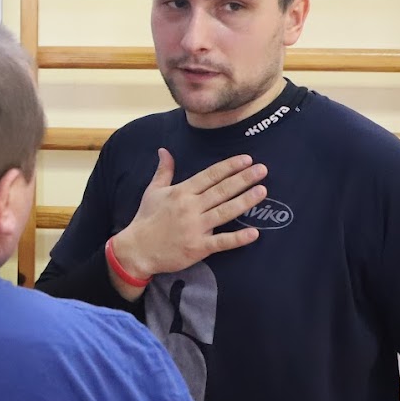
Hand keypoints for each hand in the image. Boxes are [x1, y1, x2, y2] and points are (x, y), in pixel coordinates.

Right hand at [108, 149, 266, 297]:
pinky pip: (221, 242)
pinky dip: (238, 238)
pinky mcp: (198, 248)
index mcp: (181, 192)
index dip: (229, 166)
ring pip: (225, 211)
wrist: (136, 250)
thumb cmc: (146, 219)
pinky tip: (254, 233)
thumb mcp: (153, 191)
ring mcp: (195, 228)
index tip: (246, 159)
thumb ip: (164, 171)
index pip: (210, 176)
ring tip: (262, 191)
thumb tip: (164, 150)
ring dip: (245, 201)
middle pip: (221, 190)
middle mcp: (190, 207)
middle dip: (243, 179)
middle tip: (262, 169)